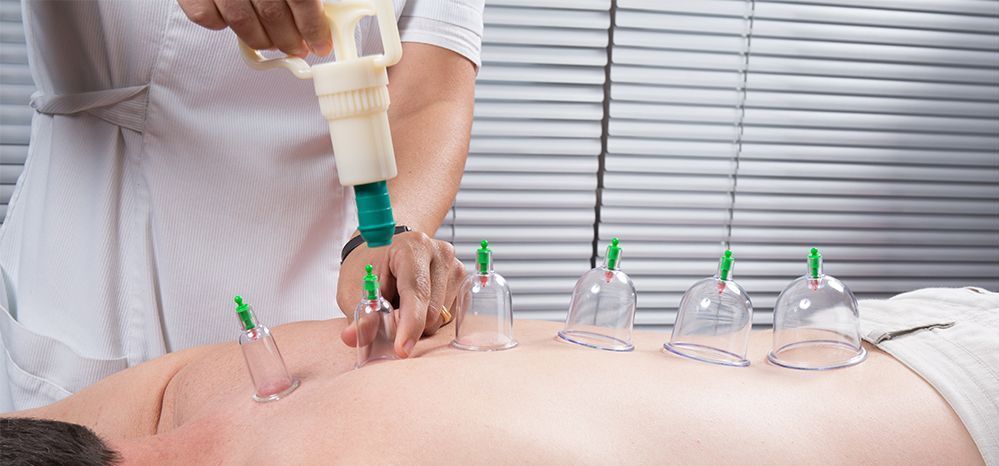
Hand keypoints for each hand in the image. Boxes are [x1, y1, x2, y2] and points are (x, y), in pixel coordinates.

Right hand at [178, 0, 331, 57]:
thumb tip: (319, 11)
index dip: (314, 26)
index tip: (320, 43)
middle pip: (273, 14)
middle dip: (289, 40)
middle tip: (297, 47)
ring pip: (242, 23)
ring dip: (261, 40)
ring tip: (271, 42)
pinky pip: (207, 18)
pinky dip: (222, 26)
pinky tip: (233, 21)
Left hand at [338, 231, 466, 357]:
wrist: (386, 247)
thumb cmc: (370, 264)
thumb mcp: (354, 287)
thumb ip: (359, 314)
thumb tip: (354, 337)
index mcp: (413, 247)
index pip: (416, 292)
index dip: (409, 324)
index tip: (401, 350)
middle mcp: (441, 254)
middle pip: (430, 311)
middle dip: (407, 325)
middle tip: (387, 315)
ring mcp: (456, 268)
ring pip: (441, 318)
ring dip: (418, 323)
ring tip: (401, 303)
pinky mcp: (463, 283)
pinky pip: (448, 317)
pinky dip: (428, 319)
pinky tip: (416, 304)